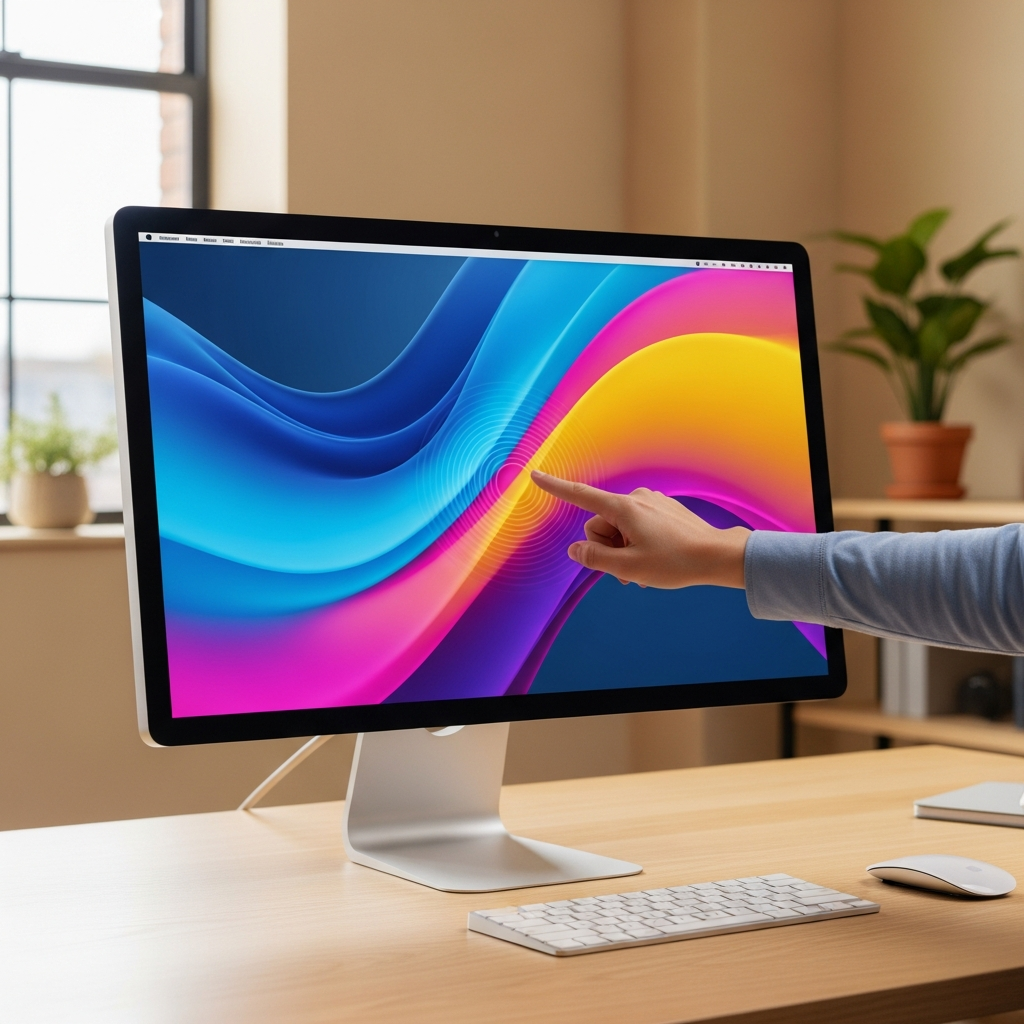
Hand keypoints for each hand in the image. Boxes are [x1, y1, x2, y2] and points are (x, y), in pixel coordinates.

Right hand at [531, 471, 749, 588]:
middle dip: (607, 548)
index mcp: (623, 508)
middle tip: (626, 571)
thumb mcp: (628, 568)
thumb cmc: (675, 562)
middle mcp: (635, 499)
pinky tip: (653, 561)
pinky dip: (636, 544)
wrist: (718, 556)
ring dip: (623, 550)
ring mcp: (651, 502)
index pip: (580, 495)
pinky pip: (636, 526)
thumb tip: (575, 551)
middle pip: (600, 524)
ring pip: (619, 528)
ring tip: (642, 571)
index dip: (554, 487)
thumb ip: (594, 559)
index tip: (534, 475)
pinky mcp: (662, 509)